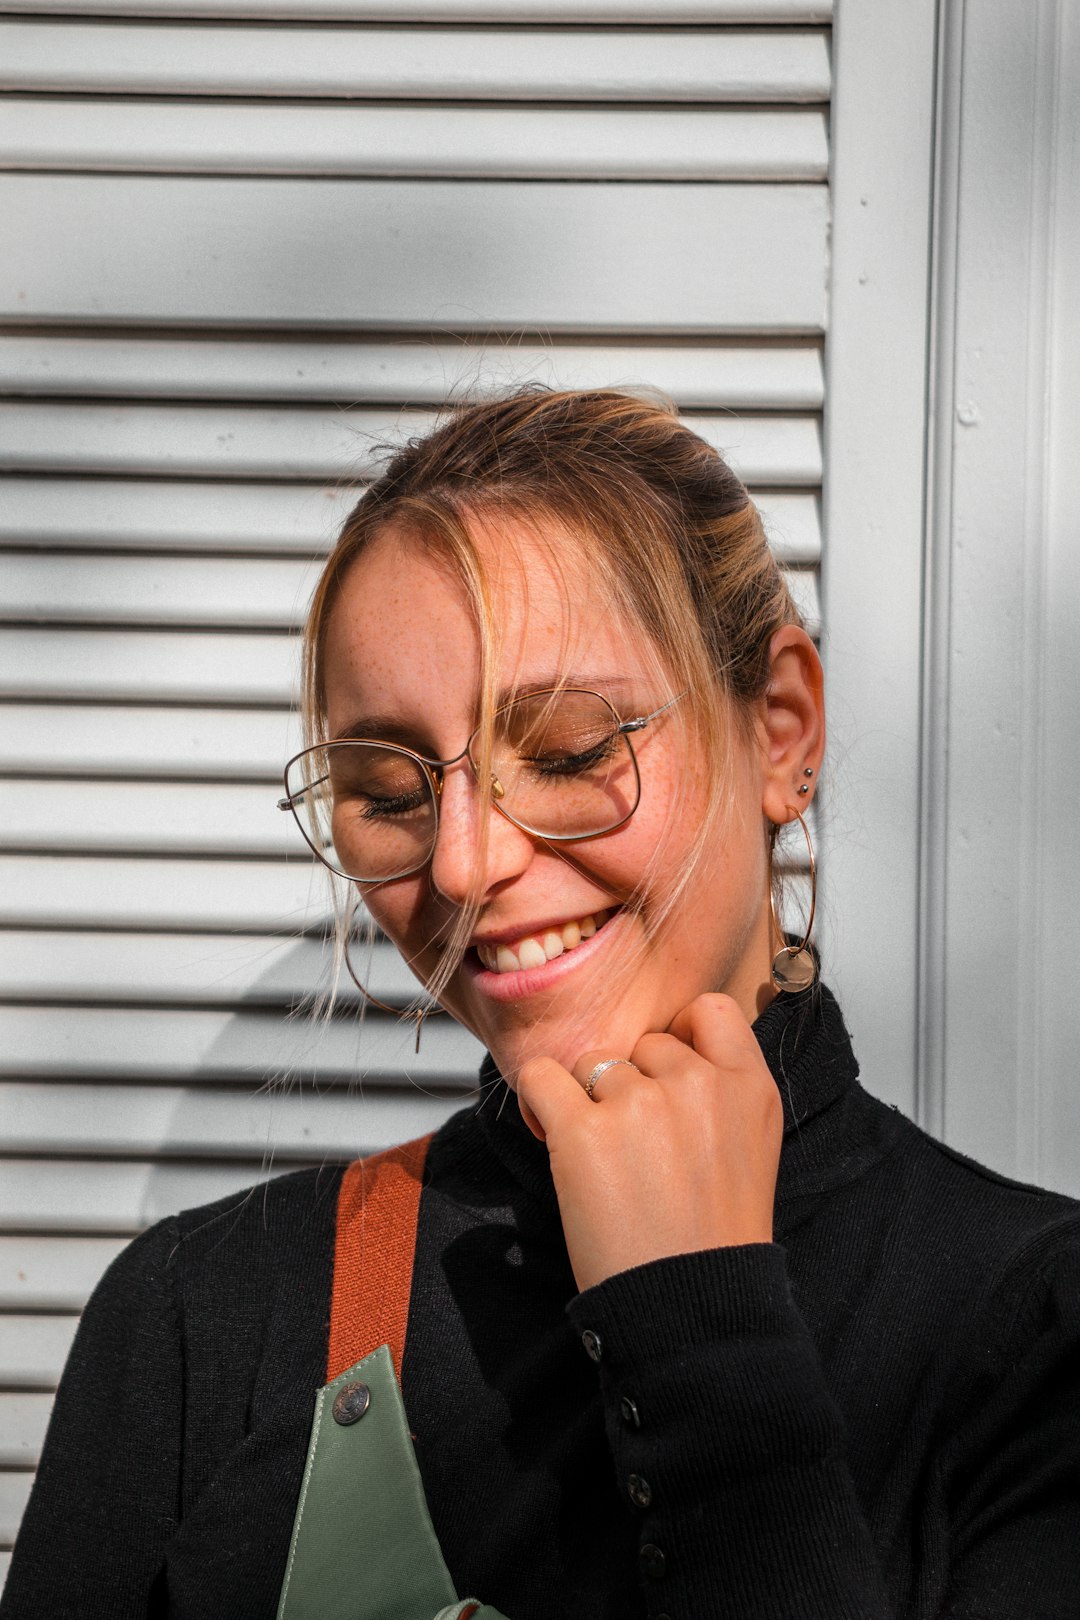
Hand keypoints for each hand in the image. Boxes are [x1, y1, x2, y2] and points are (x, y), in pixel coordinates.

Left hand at [516, 993, 782, 1292]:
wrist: (689, 1307)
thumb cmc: (714, 1239)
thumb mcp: (752, 1148)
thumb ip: (722, 1092)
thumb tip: (671, 1057)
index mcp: (748, 1086)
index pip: (708, 1011)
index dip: (681, 1035)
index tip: (668, 1071)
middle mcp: (697, 1083)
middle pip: (644, 1044)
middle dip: (634, 1082)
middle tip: (639, 1145)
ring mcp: (638, 1102)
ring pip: (594, 1064)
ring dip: (590, 1101)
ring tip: (606, 1160)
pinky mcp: (582, 1129)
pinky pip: (541, 1078)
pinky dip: (538, 1101)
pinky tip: (550, 1131)